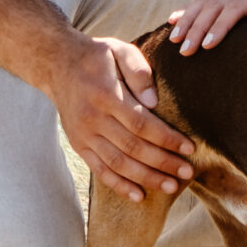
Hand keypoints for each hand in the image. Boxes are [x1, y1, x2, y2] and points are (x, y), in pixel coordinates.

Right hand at [49, 33, 194, 201]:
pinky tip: (139, 195)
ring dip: (146, 178)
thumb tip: (154, 101)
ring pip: (118, 164)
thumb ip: (138, 71)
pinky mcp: (79, 145)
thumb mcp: (119, 50)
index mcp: (106, 95)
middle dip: (163, 162)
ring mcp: (84, 135)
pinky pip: (100, 170)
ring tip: (171, 186)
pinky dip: (119, 185)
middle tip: (188, 172)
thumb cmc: (97, 56)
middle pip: (133, 148)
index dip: (167, 138)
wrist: (58, 64)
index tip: (189, 148)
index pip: (141, 124)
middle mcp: (93, 119)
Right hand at [167, 0, 246, 54]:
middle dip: (196, 28)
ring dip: (187, 19)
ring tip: (174, 39)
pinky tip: (173, 19)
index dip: (219, 26)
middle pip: (214, 6)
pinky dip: (188, 9)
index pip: (234, 9)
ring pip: (204, 2)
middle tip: (185, 50)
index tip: (206, 45)